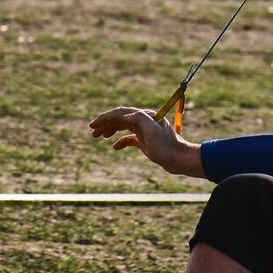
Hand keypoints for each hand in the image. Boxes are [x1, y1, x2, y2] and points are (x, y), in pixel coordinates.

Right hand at [88, 107, 203, 177]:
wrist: (179, 159)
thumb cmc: (167, 146)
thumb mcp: (154, 131)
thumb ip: (140, 119)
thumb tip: (125, 114)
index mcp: (146, 116)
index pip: (121, 112)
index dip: (106, 117)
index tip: (93, 125)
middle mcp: (145, 121)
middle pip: (120, 118)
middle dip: (105, 123)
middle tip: (92, 132)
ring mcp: (145, 131)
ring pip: (123, 127)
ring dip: (110, 130)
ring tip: (97, 136)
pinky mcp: (146, 141)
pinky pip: (130, 138)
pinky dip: (121, 141)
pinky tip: (115, 147)